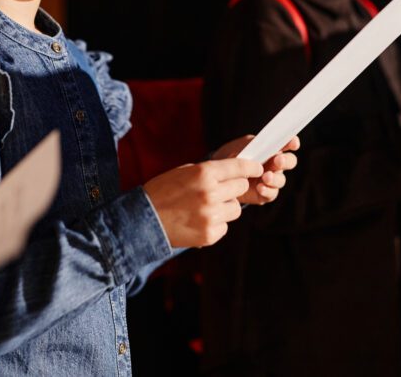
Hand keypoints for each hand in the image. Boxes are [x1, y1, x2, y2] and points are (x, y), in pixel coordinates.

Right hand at [143, 158, 262, 247]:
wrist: (143, 221)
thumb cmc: (162, 192)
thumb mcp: (184, 172)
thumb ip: (209, 172)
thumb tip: (233, 171)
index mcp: (204, 173)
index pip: (239, 167)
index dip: (251, 167)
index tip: (257, 168)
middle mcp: (211, 193)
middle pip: (241, 187)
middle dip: (234, 187)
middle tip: (221, 189)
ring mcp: (211, 215)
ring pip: (235, 208)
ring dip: (226, 207)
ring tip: (205, 207)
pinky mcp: (210, 234)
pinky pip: (225, 225)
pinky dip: (216, 223)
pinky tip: (199, 221)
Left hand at [212, 135, 300, 204]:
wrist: (220, 175)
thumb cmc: (233, 157)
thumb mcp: (241, 147)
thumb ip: (252, 145)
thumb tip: (263, 148)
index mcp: (272, 149)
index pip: (287, 144)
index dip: (292, 143)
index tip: (293, 143)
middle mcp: (275, 164)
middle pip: (290, 162)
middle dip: (286, 161)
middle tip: (278, 160)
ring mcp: (271, 179)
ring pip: (281, 179)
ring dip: (275, 178)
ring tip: (265, 176)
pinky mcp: (264, 194)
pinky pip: (271, 193)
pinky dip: (267, 190)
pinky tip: (260, 187)